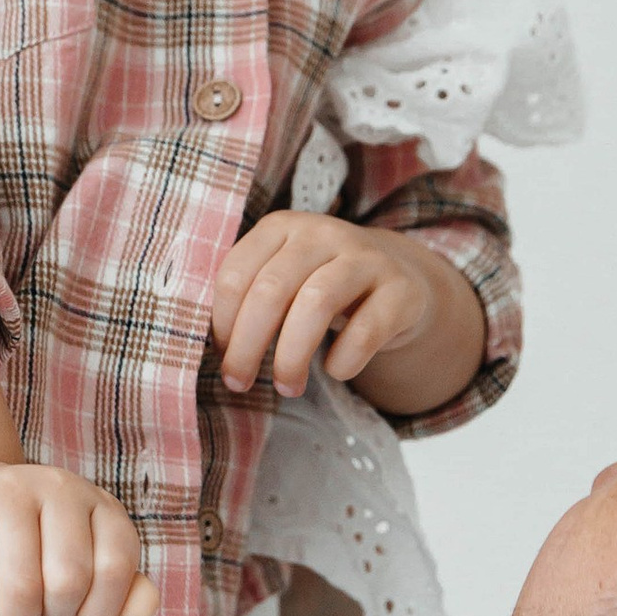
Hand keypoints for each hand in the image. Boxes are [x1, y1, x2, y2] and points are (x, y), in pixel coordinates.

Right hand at [0, 459, 156, 615]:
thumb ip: (119, 589)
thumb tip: (148, 605)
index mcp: (97, 501)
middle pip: (67, 581)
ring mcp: (7, 492)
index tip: (81, 614)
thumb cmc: (24, 546)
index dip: (101, 609)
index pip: (116, 566)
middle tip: (37, 614)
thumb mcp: (79, 563)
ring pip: (21, 591)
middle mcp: (57, 486)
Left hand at [210, 214, 481, 410]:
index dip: (222, 322)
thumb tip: (215, 351)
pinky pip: (367, 327)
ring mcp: (365, 257)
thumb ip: (249, 298)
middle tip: (239, 383)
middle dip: (248, 345)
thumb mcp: (284, 280)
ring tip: (287, 388)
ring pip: (317, 301)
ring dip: (292, 354)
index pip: (236, 273)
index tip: (222, 358)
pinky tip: (335, 371)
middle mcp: (322, 233)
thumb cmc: (321, 286)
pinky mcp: (401, 289)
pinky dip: (345, 357)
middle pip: (271, 289)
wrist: (400, 280)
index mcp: (280, 227)